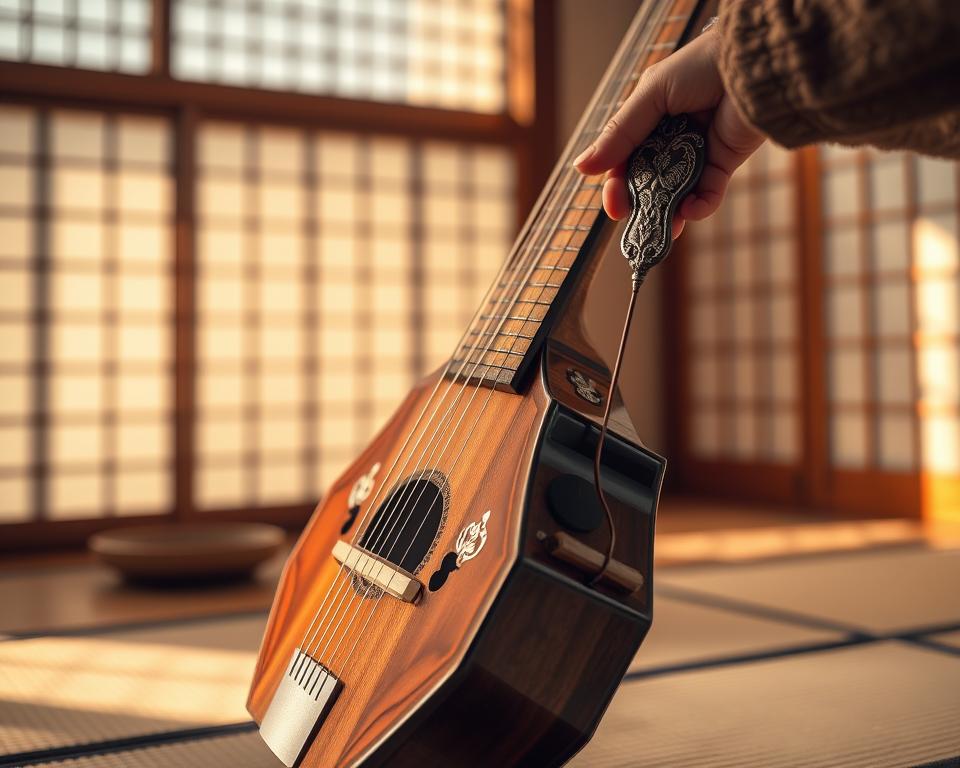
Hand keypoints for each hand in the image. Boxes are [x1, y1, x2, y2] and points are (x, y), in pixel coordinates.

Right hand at [572, 28, 764, 237]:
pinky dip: (699, 206)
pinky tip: (691, 210)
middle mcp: (671, 137)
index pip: (624, 160)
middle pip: (648, 180)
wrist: (755, 64)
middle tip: (635, 222)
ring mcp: (698, 153)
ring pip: (676, 192)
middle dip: (641, 203)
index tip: (614, 207)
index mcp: (649, 117)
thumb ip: (620, 134)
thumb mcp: (652, 96)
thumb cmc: (702, 66)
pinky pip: (708, 193)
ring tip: (664, 230)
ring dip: (668, 213)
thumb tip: (581, 168)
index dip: (617, 185)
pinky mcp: (725, 163)